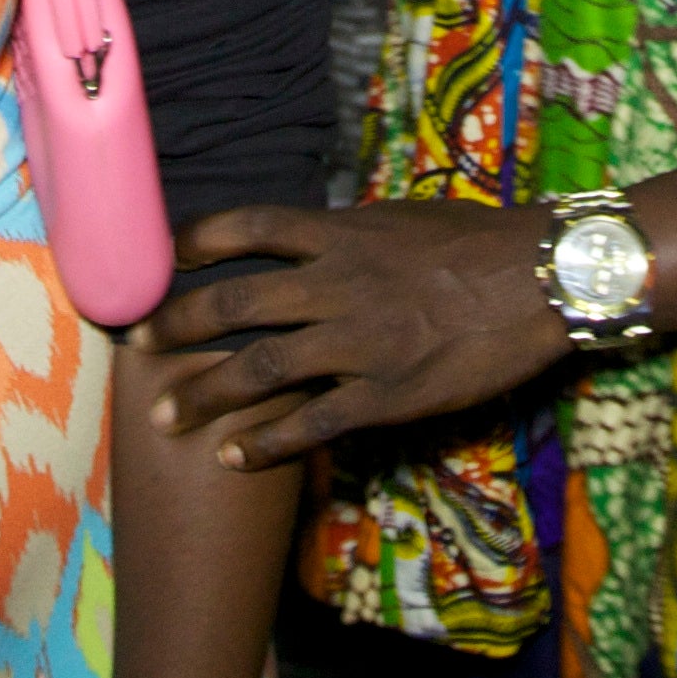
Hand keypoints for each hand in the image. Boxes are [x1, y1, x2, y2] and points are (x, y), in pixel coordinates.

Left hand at [138, 199, 568, 469]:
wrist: (542, 279)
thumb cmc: (479, 243)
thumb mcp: (402, 219)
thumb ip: (348, 234)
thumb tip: (310, 240)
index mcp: (341, 233)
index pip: (248, 226)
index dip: (195, 242)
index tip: (161, 261)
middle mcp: (337, 283)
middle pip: (234, 302)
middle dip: (175, 326)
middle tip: (134, 347)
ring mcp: (358, 342)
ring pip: (259, 368)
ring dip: (204, 395)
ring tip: (163, 417)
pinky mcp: (386, 393)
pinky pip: (312, 423)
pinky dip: (267, 443)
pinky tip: (235, 458)